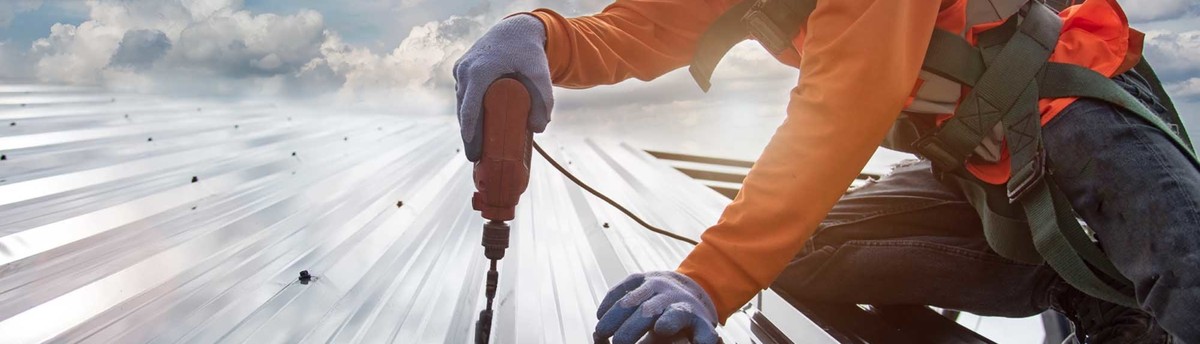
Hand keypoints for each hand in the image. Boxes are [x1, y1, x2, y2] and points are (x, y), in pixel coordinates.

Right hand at [453, 14, 553, 161]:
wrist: (516, 28)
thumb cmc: (528, 51)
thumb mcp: (541, 73)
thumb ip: (544, 100)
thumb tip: (540, 129)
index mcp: (480, 72)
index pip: (470, 108)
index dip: (470, 132)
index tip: (473, 151)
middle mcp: (466, 70)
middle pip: (463, 110)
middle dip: (468, 135)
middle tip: (475, 158)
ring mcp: (461, 69)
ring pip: (461, 103)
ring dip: (466, 124)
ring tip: (475, 148)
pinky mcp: (462, 69)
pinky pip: (463, 95)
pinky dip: (466, 111)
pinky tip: (472, 128)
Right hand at [595, 271, 719, 343]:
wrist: (691, 287)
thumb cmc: (692, 318)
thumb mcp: (703, 330)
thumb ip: (702, 339)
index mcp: (684, 309)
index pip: (675, 315)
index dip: (666, 322)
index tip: (659, 330)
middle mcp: (667, 293)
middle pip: (645, 311)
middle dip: (628, 330)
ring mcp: (651, 283)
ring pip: (628, 300)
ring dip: (611, 318)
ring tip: (600, 335)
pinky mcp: (638, 277)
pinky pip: (620, 288)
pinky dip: (608, 302)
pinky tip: (600, 316)